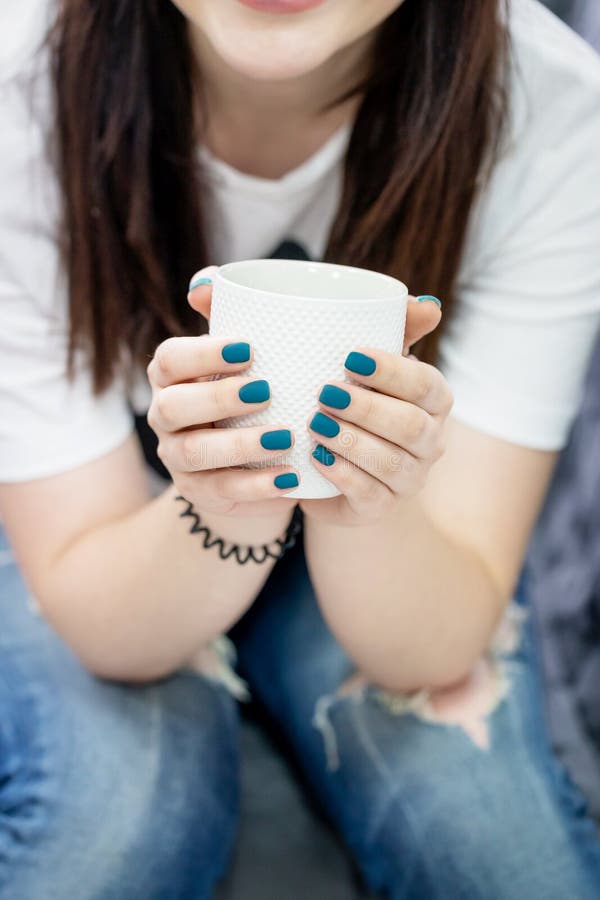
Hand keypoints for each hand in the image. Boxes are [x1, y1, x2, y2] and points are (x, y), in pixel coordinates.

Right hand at [146, 266, 298, 520]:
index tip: (249, 349)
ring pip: (194, 453)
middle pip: (174, 407)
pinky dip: (256, 486)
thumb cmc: (249, 391)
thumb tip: (206, 281)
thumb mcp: (242, 355)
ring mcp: (177, 458)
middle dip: (218, 399)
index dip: (202, 354)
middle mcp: (166, 415)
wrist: (253, 458)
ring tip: (285, 437)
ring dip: (240, 445)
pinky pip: (221, 491)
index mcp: (172, 375)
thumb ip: (230, 312)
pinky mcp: (199, 493)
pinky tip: (288, 478)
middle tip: (266, 392)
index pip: (169, 359)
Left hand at [300, 297, 452, 525]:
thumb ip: (397, 329)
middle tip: (325, 393)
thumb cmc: (355, 401)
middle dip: (368, 409)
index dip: (392, 372)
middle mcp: (431, 442)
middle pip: (411, 427)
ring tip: (315, 424)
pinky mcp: (381, 507)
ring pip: (391, 463)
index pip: (426, 385)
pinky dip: (342, 474)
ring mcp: (409, 479)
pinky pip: (369, 494)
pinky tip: (316, 457)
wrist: (330, 463)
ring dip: (351, 442)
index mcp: (434, 401)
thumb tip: (429, 305)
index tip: (350, 358)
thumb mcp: (370, 366)